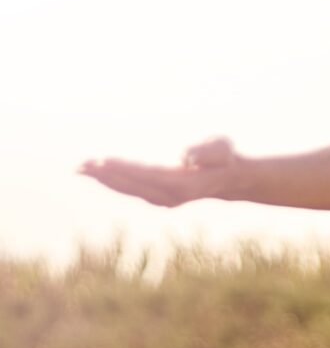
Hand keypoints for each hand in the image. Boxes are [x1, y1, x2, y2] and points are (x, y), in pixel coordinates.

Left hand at [77, 136, 240, 207]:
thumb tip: (184, 157)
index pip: (148, 175)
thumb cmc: (225, 157)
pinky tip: (100, 175)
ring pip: (129, 189)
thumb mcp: (222, 147)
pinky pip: (131, 190)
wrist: (231, 179)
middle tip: (81, 165)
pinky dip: (114, 182)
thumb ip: (206, 151)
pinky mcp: (159, 198)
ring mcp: (164, 200)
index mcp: (184, 184)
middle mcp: (171, 196)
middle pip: (132, 185)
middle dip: (106, 175)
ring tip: (81, 169)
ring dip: (104, 179)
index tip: (103, 161)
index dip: (125, 168)